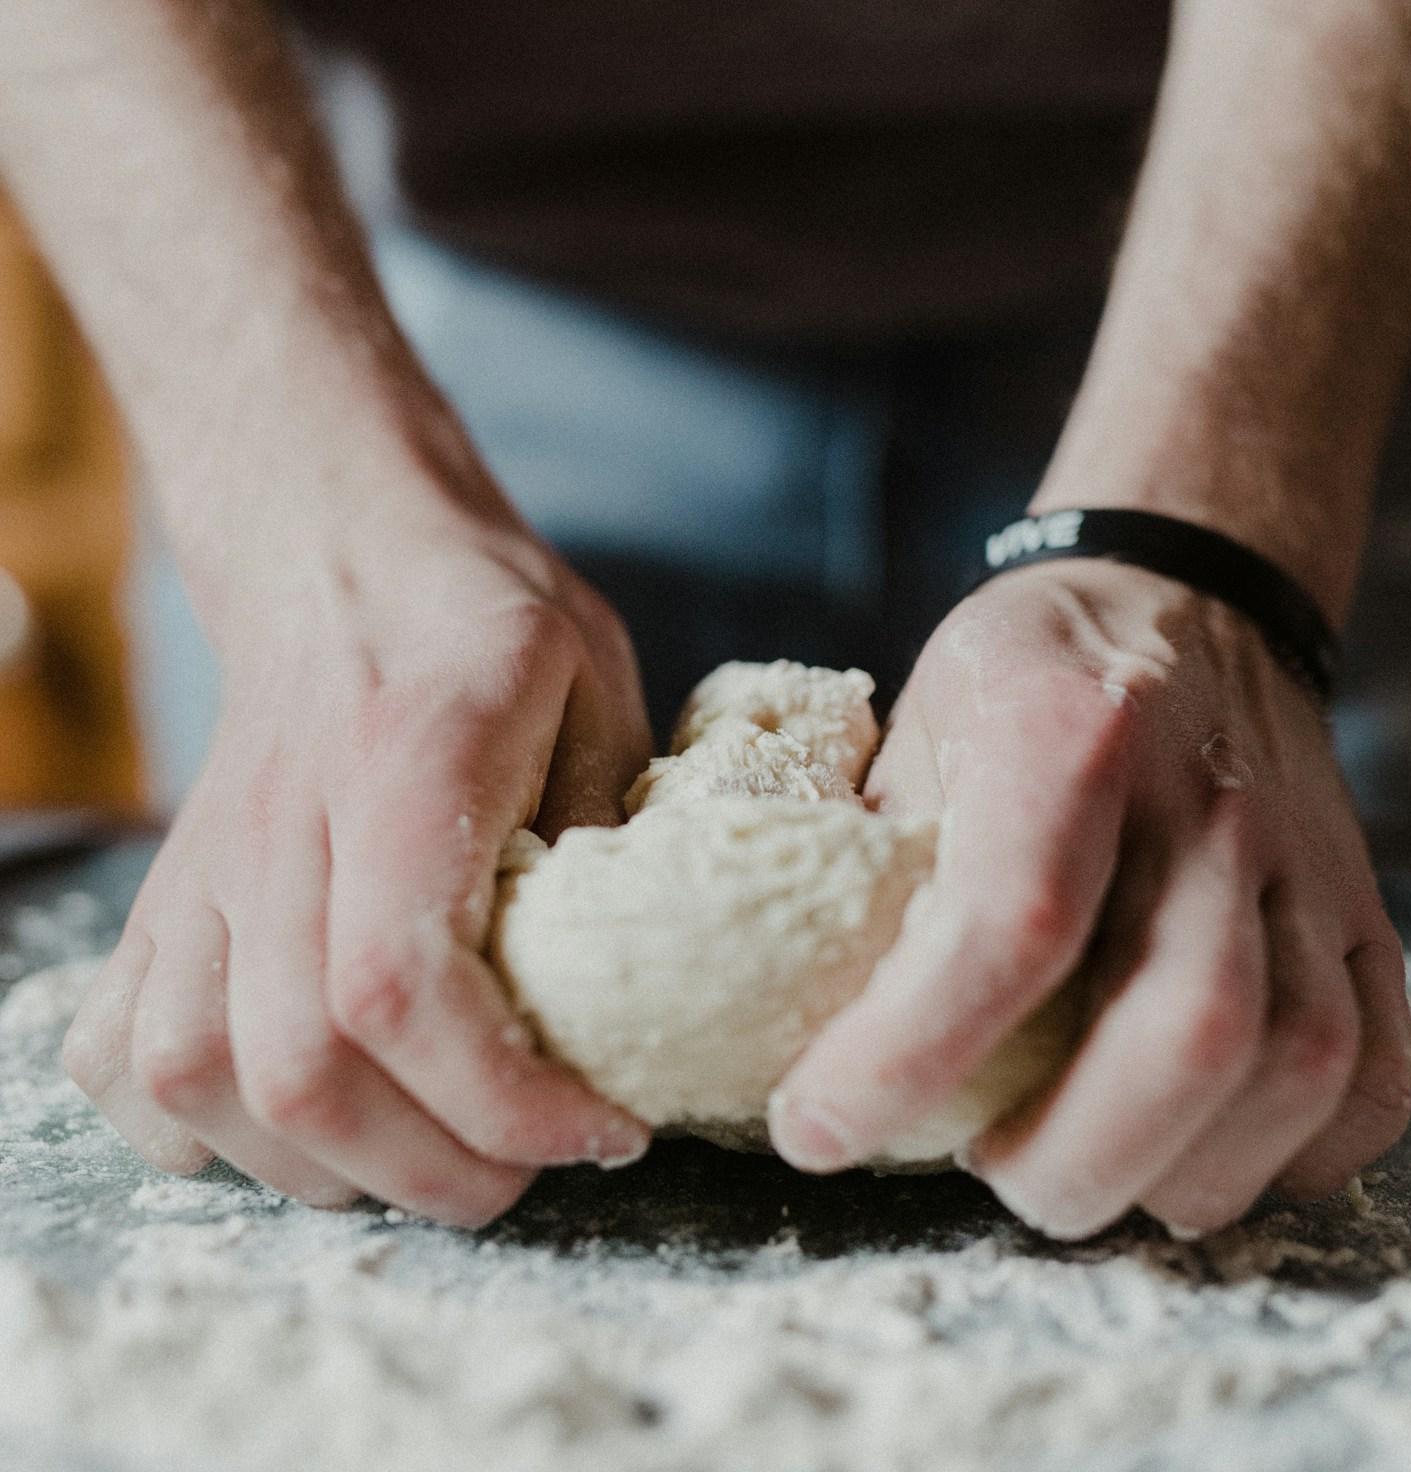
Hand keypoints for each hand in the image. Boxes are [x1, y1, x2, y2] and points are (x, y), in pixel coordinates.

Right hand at [62, 503, 652, 1226]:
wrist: (342, 563)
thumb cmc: (485, 627)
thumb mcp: (597, 685)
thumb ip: (616, 826)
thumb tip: (626, 988)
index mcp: (405, 758)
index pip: (401, 984)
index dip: (503, 1098)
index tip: (601, 1128)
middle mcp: (279, 824)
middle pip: (300, 1068)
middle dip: (436, 1169)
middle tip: (531, 1165)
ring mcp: (200, 867)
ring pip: (200, 1081)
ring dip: (330, 1168)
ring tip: (434, 1149)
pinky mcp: (162, 899)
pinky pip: (123, 1058)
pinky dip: (205, 1129)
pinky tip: (301, 1114)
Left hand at [769, 559, 1410, 1237]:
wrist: (1185, 599)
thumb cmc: (1027, 674)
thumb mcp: (916, 727)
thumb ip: (871, 858)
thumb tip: (793, 1009)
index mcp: (1068, 733)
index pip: (1008, 923)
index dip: (905, 1053)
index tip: (816, 1129)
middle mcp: (1203, 798)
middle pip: (1185, 1027)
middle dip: (1069, 1158)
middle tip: (987, 1176)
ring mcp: (1300, 858)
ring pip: (1292, 1063)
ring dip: (1177, 1171)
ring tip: (1079, 1174)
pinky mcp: (1356, 908)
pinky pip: (1369, 1067)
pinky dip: (1293, 1154)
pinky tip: (1198, 1154)